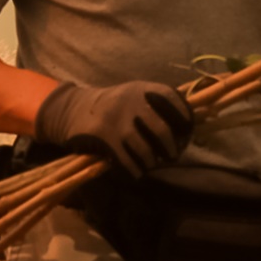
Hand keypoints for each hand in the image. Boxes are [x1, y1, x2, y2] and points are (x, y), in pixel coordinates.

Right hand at [33, 81, 193, 177]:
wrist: (72, 109)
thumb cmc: (110, 105)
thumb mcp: (131, 95)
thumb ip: (153, 103)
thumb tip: (185, 122)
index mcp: (141, 89)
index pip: (170, 96)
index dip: (183, 112)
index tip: (189, 127)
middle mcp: (130, 102)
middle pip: (161, 130)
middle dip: (171, 147)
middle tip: (172, 155)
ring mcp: (117, 120)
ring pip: (145, 149)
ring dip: (152, 161)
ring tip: (152, 163)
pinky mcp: (104, 137)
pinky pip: (126, 160)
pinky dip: (134, 169)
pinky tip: (136, 172)